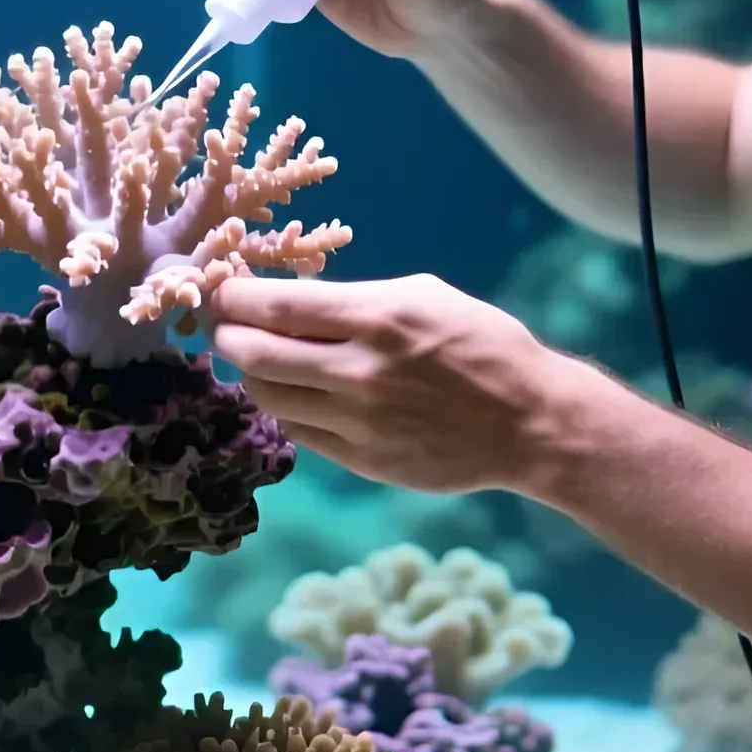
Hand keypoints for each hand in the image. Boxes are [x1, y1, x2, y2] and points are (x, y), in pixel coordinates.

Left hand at [206, 271, 585, 492]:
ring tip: (264, 360)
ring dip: (254, 374)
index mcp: (377, 317)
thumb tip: (290, 299)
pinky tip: (301, 393)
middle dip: (227, 336)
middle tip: (227, 327)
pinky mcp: (362, 460)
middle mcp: (360, 370)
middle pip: (254, 354)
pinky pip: (297, 431)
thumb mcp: (424, 295)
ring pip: (268, 396)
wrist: (530, 422)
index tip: (221, 291)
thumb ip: (356, 297)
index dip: (232, 297)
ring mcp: (359, 421)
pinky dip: (287, 408)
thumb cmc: (482, 343)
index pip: (273, 306)